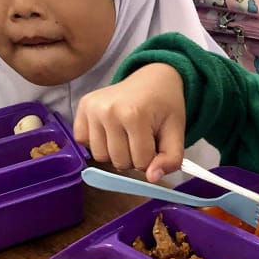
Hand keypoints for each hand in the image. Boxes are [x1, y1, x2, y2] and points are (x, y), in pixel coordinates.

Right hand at [73, 64, 187, 181]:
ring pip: (100, 157)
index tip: (155, 142)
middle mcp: (108, 110)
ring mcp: (92, 108)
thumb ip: (171, 159)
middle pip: (119, 162)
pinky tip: (110, 130)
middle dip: (133, 158)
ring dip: (115, 153)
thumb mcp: (177, 132)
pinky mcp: (82, 107)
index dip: (151, 159)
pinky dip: (97, 142)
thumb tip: (152, 178)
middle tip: (141, 138)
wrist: (152, 79)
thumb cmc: (165, 106)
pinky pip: (84, 142)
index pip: (141, 162)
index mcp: (134, 115)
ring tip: (126, 134)